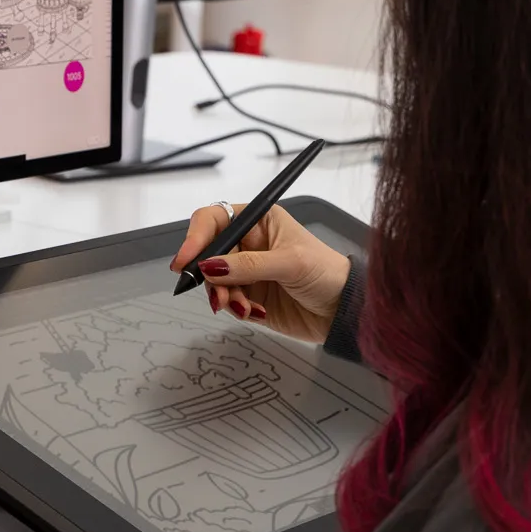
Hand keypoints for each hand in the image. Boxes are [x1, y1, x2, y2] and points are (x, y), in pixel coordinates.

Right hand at [170, 203, 350, 343]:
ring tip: (243, 308)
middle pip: (208, 254)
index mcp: (259, 221)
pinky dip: (235, 308)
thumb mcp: (290, 263)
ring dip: (224, 296)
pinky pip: (227, 301)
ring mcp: (247, 271)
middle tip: (219, 295)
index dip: (195, 238)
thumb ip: (248, 265)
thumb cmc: (327, 273)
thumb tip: (210, 267)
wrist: (344, 311)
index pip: (214, 220)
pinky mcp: (249, 295)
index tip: (186, 261)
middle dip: (210, 276)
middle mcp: (248, 243)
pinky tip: (253, 312)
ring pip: (214, 281)